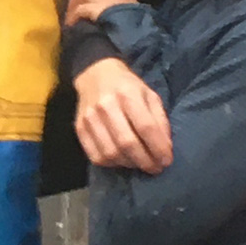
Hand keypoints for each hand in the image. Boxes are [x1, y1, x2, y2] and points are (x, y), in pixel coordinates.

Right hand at [74, 59, 171, 173]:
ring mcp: (89, 118)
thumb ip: (160, 121)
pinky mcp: (79, 128)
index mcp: (128, 94)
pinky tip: (121, 160)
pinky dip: (112, 164)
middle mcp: (106, 106)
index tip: (166, 161)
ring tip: (139, 163)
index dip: (158, 148)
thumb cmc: (127, 87)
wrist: (95, 76)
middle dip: (145, 161)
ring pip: (111, 153)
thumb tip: (165, 149)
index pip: (146, 127)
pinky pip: (95, 156)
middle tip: (155, 168)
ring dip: (129, 164)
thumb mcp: (149, 96)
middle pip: (127, 143)